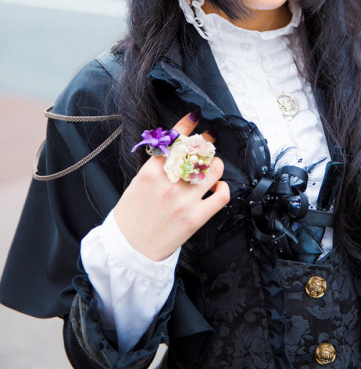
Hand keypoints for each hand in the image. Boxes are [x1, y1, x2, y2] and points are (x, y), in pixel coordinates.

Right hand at [113, 114, 227, 260]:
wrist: (130, 249)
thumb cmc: (131, 215)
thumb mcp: (137, 183)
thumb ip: (156, 166)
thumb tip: (176, 149)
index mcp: (151, 172)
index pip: (174, 140)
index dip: (187, 126)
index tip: (194, 118)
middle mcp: (169, 183)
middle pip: (197, 152)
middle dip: (205, 143)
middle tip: (208, 141)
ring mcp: (185, 201)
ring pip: (213, 170)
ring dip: (216, 164)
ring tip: (213, 165)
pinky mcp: (196, 218)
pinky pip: (221, 196)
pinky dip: (223, 188)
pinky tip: (217, 187)